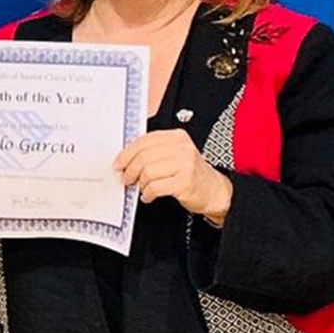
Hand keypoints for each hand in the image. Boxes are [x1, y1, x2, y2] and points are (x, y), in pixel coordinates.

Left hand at [114, 129, 232, 225]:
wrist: (214, 190)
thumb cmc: (189, 173)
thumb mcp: (173, 155)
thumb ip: (153, 152)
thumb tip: (124, 159)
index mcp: (176, 136)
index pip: (144, 141)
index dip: (127, 153)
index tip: (118, 163)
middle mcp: (182, 147)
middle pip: (143, 156)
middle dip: (130, 170)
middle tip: (126, 178)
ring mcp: (185, 164)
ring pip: (148, 172)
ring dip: (140, 183)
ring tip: (141, 187)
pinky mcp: (185, 182)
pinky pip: (156, 187)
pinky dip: (148, 193)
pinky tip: (148, 196)